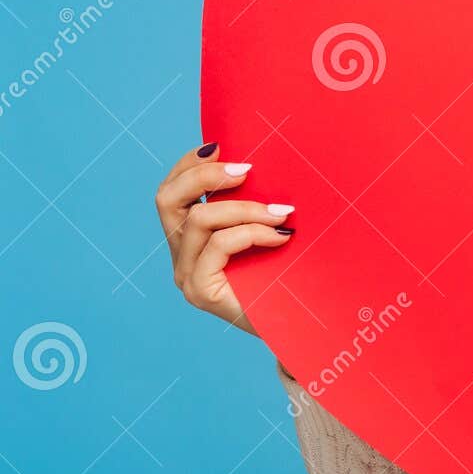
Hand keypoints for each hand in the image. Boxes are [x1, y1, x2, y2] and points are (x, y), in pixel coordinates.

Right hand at [154, 143, 294, 334]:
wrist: (304, 327)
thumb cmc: (292, 276)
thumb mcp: (269, 231)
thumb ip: (255, 205)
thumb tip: (265, 164)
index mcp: (190, 239)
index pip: (172, 192)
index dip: (190, 164)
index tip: (222, 146)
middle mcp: (181, 256)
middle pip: (166, 199)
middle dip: (204, 175)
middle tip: (247, 170)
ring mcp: (186, 275)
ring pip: (198, 219)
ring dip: (244, 208)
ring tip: (283, 213)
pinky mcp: (200, 291)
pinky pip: (217, 245)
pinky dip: (251, 233)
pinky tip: (281, 237)